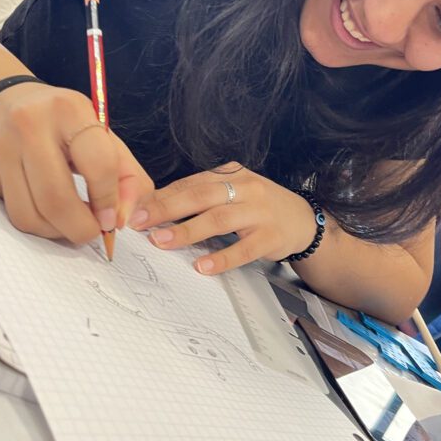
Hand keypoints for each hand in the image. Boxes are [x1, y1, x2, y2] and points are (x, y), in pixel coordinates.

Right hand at [0, 81, 153, 243]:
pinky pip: (16, 215)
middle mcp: (32, 125)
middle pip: (57, 198)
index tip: (113, 218)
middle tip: (94, 232)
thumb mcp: (100, 133)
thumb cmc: (62, 122)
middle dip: (81, 227)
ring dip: (59, 232)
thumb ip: (125, 173)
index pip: (99, 164)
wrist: (4, 102)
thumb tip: (123, 218)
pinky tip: (52, 216)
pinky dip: (40, 226)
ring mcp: (4, 148)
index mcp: (70, 110)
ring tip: (73, 223)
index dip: (110, 200)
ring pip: (32, 214)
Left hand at [128, 164, 318, 274]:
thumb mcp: (234, 192)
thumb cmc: (260, 207)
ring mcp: (259, 212)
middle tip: (140, 223)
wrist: (304, 220)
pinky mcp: (271, 237)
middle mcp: (245, 188)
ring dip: (187, 231)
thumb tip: (157, 209)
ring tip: (162, 241)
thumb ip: (202, 197)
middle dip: (166, 209)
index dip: (161, 196)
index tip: (135, 209)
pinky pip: (243, 249)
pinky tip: (203, 266)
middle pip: (200, 196)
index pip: (190, 183)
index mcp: (231, 174)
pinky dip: (222, 258)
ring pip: (218, 220)